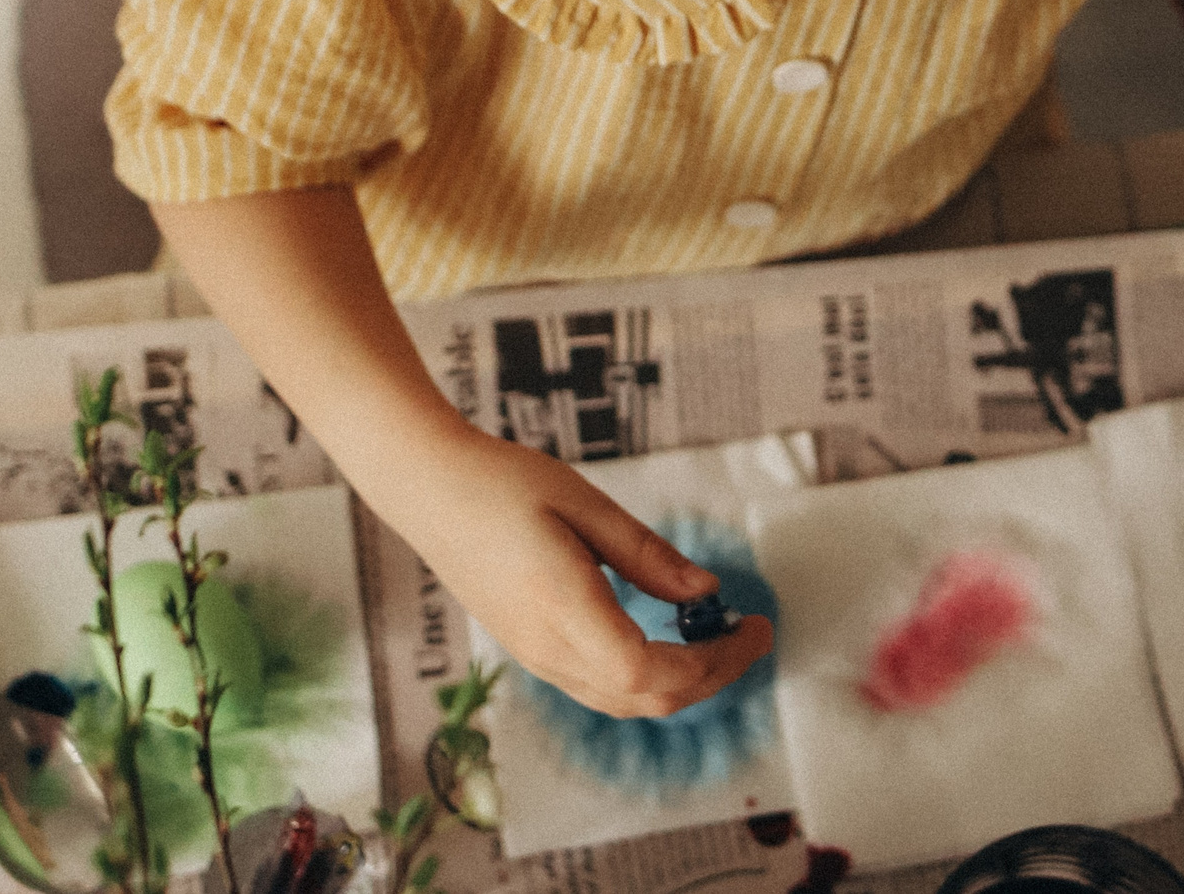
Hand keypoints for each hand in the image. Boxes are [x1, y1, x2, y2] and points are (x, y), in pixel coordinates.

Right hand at [150, 189, 772, 720]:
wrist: (427, 488)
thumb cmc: (502, 482)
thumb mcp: (585, 504)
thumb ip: (646, 555)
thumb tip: (706, 591)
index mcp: (563, 609)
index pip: (651, 673)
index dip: (714, 664)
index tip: (756, 626)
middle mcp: (547, 648)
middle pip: (645, 699)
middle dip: (712, 676)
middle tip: (751, 633)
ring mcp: (535, 655)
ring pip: (623, 700)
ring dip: (681, 679)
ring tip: (720, 635)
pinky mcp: (530, 649)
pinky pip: (599, 685)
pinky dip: (647, 674)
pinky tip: (669, 634)